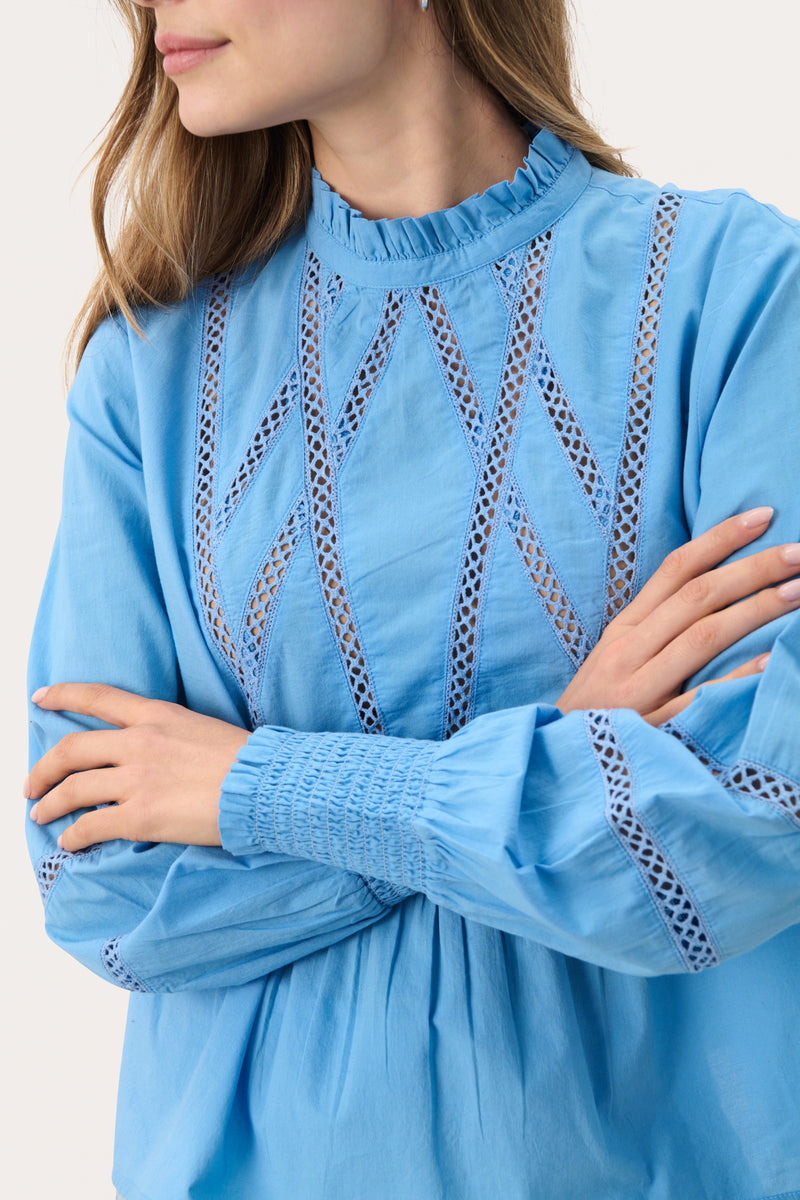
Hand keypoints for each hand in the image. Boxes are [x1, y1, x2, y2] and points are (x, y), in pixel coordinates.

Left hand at [26, 684, 249, 850]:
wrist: (265, 785)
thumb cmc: (246, 760)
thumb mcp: (202, 728)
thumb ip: (169, 734)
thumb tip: (150, 750)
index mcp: (156, 715)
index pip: (97, 697)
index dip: (63, 695)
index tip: (41, 698)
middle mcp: (139, 743)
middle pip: (71, 750)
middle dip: (43, 768)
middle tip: (31, 784)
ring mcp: (137, 779)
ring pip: (73, 789)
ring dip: (50, 805)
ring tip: (40, 815)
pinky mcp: (140, 816)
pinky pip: (92, 826)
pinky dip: (74, 835)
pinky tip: (69, 842)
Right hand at [556, 506, 799, 724]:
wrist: (557, 764)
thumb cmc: (596, 708)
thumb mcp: (615, 657)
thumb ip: (656, 626)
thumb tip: (713, 589)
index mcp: (624, 628)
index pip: (676, 569)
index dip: (721, 539)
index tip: (764, 516)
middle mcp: (629, 650)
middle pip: (698, 596)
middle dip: (753, 569)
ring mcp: (638, 688)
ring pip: (703, 637)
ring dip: (756, 610)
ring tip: (798, 591)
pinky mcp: (650, 726)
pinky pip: (700, 696)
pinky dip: (737, 676)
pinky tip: (772, 660)